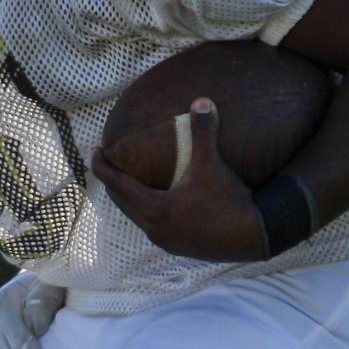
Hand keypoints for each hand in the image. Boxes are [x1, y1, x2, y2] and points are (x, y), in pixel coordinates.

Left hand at [90, 98, 268, 261]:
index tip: (94, 152)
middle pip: (122, 202)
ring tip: (127, 181)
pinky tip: (155, 202)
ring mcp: (166, 241)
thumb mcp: (212, 164)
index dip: (103, 167)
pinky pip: (152, 226)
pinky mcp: (179, 247)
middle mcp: (154, 227)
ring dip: (128, 198)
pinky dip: (145, 211)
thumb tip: (201, 101)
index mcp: (155, 208)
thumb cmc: (228, 199)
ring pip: (136, 216)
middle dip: (112, 181)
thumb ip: (203, 133)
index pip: (118, 184)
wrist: (254, 235)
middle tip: (106, 162)